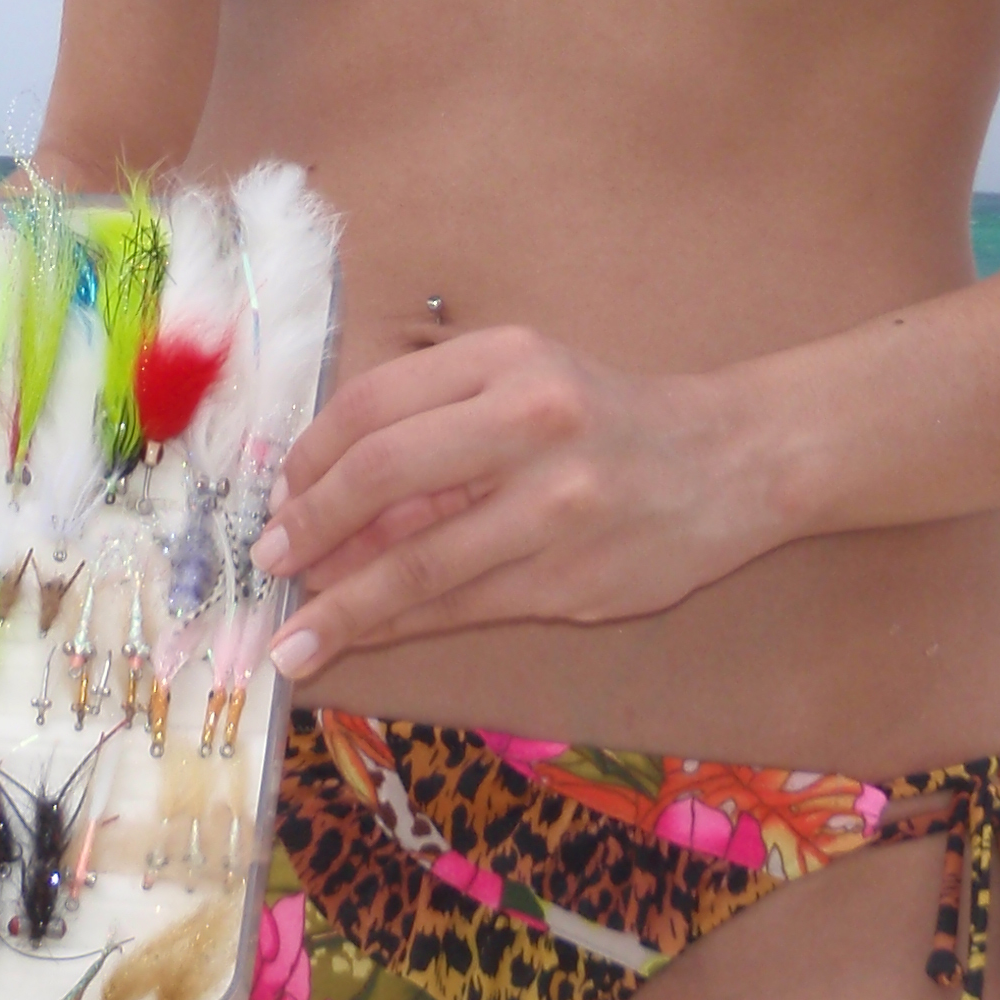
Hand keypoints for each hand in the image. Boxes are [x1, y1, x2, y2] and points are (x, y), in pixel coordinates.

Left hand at [253, 324, 776, 677]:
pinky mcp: (571, 578)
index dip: (311, 455)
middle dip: (310, 527)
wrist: (730, 462)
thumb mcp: (525, 383)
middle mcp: (531, 422)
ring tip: (291, 637)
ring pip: (416, 562)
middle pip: (383, 475)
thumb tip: (324, 502)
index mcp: (509, 359)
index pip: (375, 404)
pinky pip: (459, 607)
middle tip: (269, 561)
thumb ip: (435, 427)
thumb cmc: (607, 418)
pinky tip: (356, 640)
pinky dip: (396, 626)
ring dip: (340, 605)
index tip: (280, 494)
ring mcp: (555, 506)